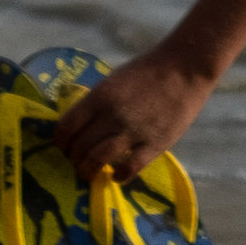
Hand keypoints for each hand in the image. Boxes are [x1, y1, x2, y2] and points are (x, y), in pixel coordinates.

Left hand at [52, 47, 213, 186]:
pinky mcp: (155, 144)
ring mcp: (134, 131)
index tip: (61, 148)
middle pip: (79, 147)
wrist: (186, 68)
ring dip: (88, 170)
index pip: (66, 127)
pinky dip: (118, 176)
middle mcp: (113, 114)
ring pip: (98, 160)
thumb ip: (96, 103)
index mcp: (100, 95)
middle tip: (76, 163)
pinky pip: (129, 169)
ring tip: (89, 173)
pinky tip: (116, 175)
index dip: (59, 142)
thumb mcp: (114, 80)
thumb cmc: (148, 71)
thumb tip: (78, 126)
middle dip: (73, 159)